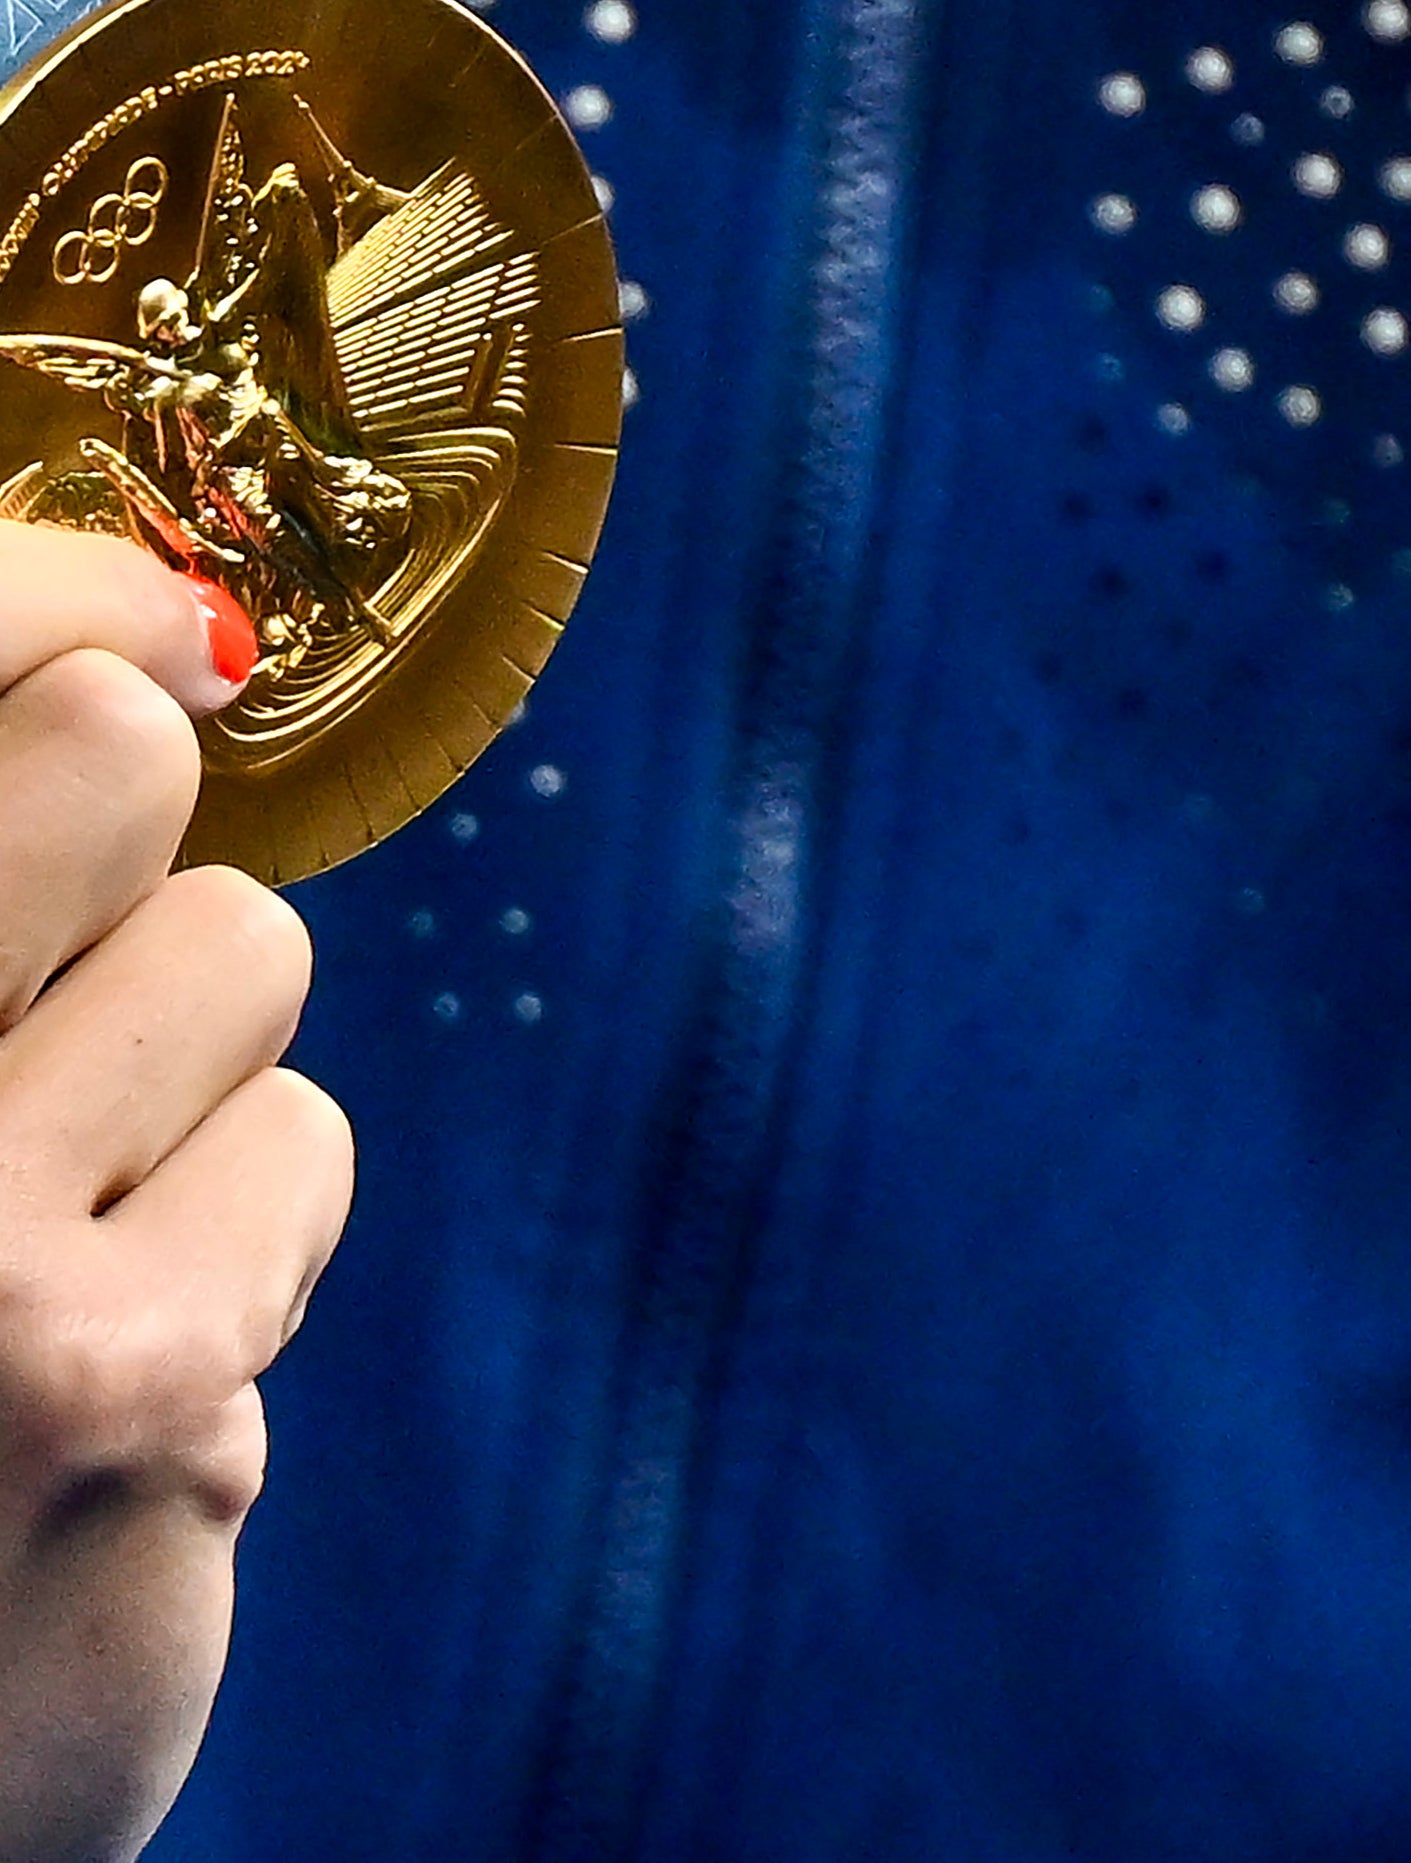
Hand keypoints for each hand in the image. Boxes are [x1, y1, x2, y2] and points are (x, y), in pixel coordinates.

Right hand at [0, 525, 348, 1862]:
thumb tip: (159, 658)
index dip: (55, 588)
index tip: (165, 623)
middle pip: (105, 753)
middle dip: (124, 840)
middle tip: (64, 989)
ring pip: (239, 954)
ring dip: (186, 1072)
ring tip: (53, 1220)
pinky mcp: (115, 1385)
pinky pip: (292, 1147)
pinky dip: (238, 1231)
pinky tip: (120, 1349)